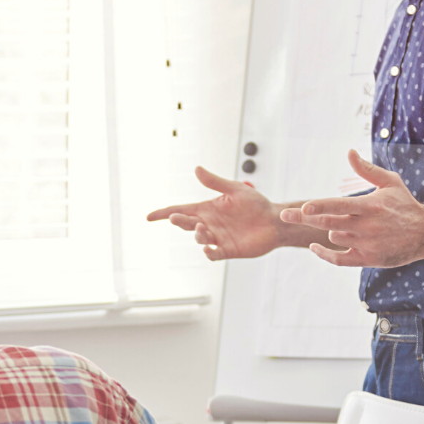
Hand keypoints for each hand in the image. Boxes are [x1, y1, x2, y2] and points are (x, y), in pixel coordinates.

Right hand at [146, 166, 287, 260]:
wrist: (274, 220)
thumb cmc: (256, 203)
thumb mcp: (235, 189)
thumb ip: (215, 182)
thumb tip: (196, 169)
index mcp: (207, 209)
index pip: (180, 210)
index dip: (164, 214)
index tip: (148, 217)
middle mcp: (209, 224)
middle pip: (186, 224)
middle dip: (178, 221)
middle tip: (175, 218)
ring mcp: (218, 238)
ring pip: (199, 238)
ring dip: (197, 234)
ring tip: (203, 228)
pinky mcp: (229, 250)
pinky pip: (214, 254)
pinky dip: (209, 253)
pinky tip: (209, 248)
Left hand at [281, 150, 423, 267]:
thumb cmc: (405, 205)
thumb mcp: (390, 182)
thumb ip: (367, 169)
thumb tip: (349, 151)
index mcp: (370, 206)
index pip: (339, 206)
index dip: (320, 207)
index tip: (303, 208)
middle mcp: (367, 227)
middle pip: (328, 223)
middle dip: (304, 219)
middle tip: (284, 215)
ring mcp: (367, 244)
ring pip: (334, 237)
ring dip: (331, 230)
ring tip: (346, 224)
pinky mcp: (368, 259)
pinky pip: (340, 260)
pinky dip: (325, 254)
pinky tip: (314, 247)